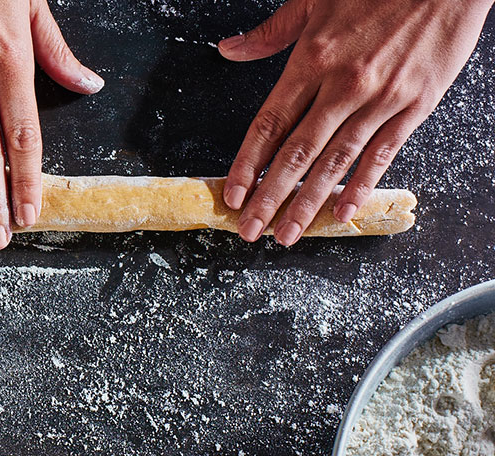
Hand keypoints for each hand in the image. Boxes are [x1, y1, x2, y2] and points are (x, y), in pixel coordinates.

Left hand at [218, 0, 491, 244]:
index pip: (269, 124)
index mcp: (312, 60)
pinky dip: (360, 187)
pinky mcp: (414, 105)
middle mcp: (342, 85)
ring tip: (286, 234)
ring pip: (334, 162)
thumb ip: (271, 33)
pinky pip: (381, 154)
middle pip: (296, 153)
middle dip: (269, 197)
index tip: (233, 195)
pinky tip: (342, 213)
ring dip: (307, 203)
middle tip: (251, 230)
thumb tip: (228, 50)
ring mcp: (380, 99)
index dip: (247, 165)